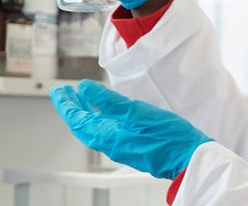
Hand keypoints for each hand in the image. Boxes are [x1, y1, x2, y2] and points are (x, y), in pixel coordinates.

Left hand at [50, 79, 212, 179]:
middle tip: (64, 92)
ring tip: (81, 98)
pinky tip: (107, 111)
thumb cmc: (167, 137)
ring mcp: (122, 145)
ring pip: (95, 128)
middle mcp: (111, 143)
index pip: (78, 120)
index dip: (66, 104)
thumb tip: (84, 89)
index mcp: (109, 136)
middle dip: (73, 107)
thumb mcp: (137, 113)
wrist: (188, 158)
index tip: (58, 90)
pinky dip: (100, 117)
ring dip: (86, 111)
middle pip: (83, 125)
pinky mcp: (132, 145)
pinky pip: (107, 130)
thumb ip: (109, 101)